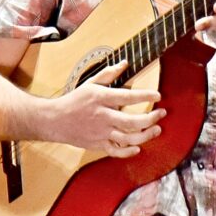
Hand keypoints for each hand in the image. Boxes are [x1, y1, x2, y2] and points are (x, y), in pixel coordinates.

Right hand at [44, 60, 165, 157]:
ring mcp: (101, 133)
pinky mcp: (98, 145)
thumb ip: (108, 74)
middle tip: (161, 113)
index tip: (158, 95)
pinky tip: (138, 147)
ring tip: (157, 129)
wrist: (54, 120)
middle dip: (151, 118)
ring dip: (146, 135)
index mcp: (101, 99)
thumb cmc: (74, 100)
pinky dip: (128, 151)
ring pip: (128, 138)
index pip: (127, 97)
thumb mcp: (89, 83)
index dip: (145, 96)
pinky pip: (116, 151)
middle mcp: (102, 116)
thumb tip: (124, 64)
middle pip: (132, 121)